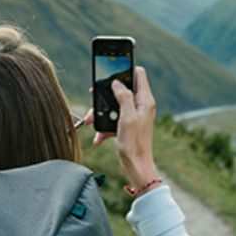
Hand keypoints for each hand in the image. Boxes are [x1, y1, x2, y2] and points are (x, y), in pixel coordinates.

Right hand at [82, 67, 159, 192]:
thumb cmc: (135, 143)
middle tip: (92, 95)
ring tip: (89, 121)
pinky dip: (103, 127)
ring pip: (113, 105)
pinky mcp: (126, 125)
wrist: (136, 166)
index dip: (125, 69)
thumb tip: (117, 82)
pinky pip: (112, 120)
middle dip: (105, 95)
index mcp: (145, 100)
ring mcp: (133, 115)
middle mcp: (140, 105)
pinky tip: (98, 137)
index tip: (111, 69)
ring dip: (100, 113)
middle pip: (121, 89)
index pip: (138, 74)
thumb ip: (123, 96)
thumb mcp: (128, 117)